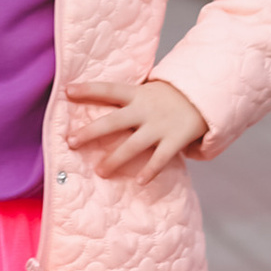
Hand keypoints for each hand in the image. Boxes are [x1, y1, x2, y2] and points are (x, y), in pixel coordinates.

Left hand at [65, 76, 204, 183]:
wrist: (203, 97)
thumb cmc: (167, 97)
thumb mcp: (146, 91)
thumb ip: (126, 99)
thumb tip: (95, 105)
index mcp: (136, 94)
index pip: (108, 89)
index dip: (88, 89)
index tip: (68, 91)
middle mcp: (145, 110)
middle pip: (113, 121)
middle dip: (91, 132)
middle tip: (71, 142)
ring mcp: (159, 126)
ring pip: (133, 145)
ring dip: (115, 159)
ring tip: (100, 171)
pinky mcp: (175, 140)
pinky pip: (160, 158)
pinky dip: (150, 170)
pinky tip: (139, 181)